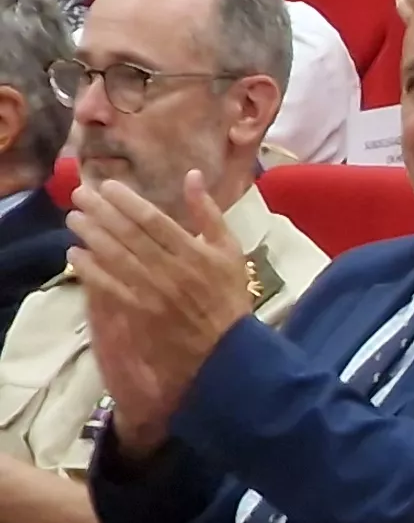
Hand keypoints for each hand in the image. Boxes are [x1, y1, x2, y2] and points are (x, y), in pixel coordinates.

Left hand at [72, 174, 253, 435]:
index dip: (127, 200)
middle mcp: (171, 268)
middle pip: (128, 234)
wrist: (228, 347)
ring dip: (90, 234)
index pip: (154, 219)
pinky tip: (75, 254)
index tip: (106, 185)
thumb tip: (193, 175)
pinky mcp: (140, 311)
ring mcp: (153, 291)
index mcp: (195, 252)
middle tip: (79, 194)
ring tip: (73, 218)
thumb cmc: (228, 295)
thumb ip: (210, 214)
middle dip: (101, 211)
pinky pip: (109, 285)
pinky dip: (91, 268)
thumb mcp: (230, 250)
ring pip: (115, 256)